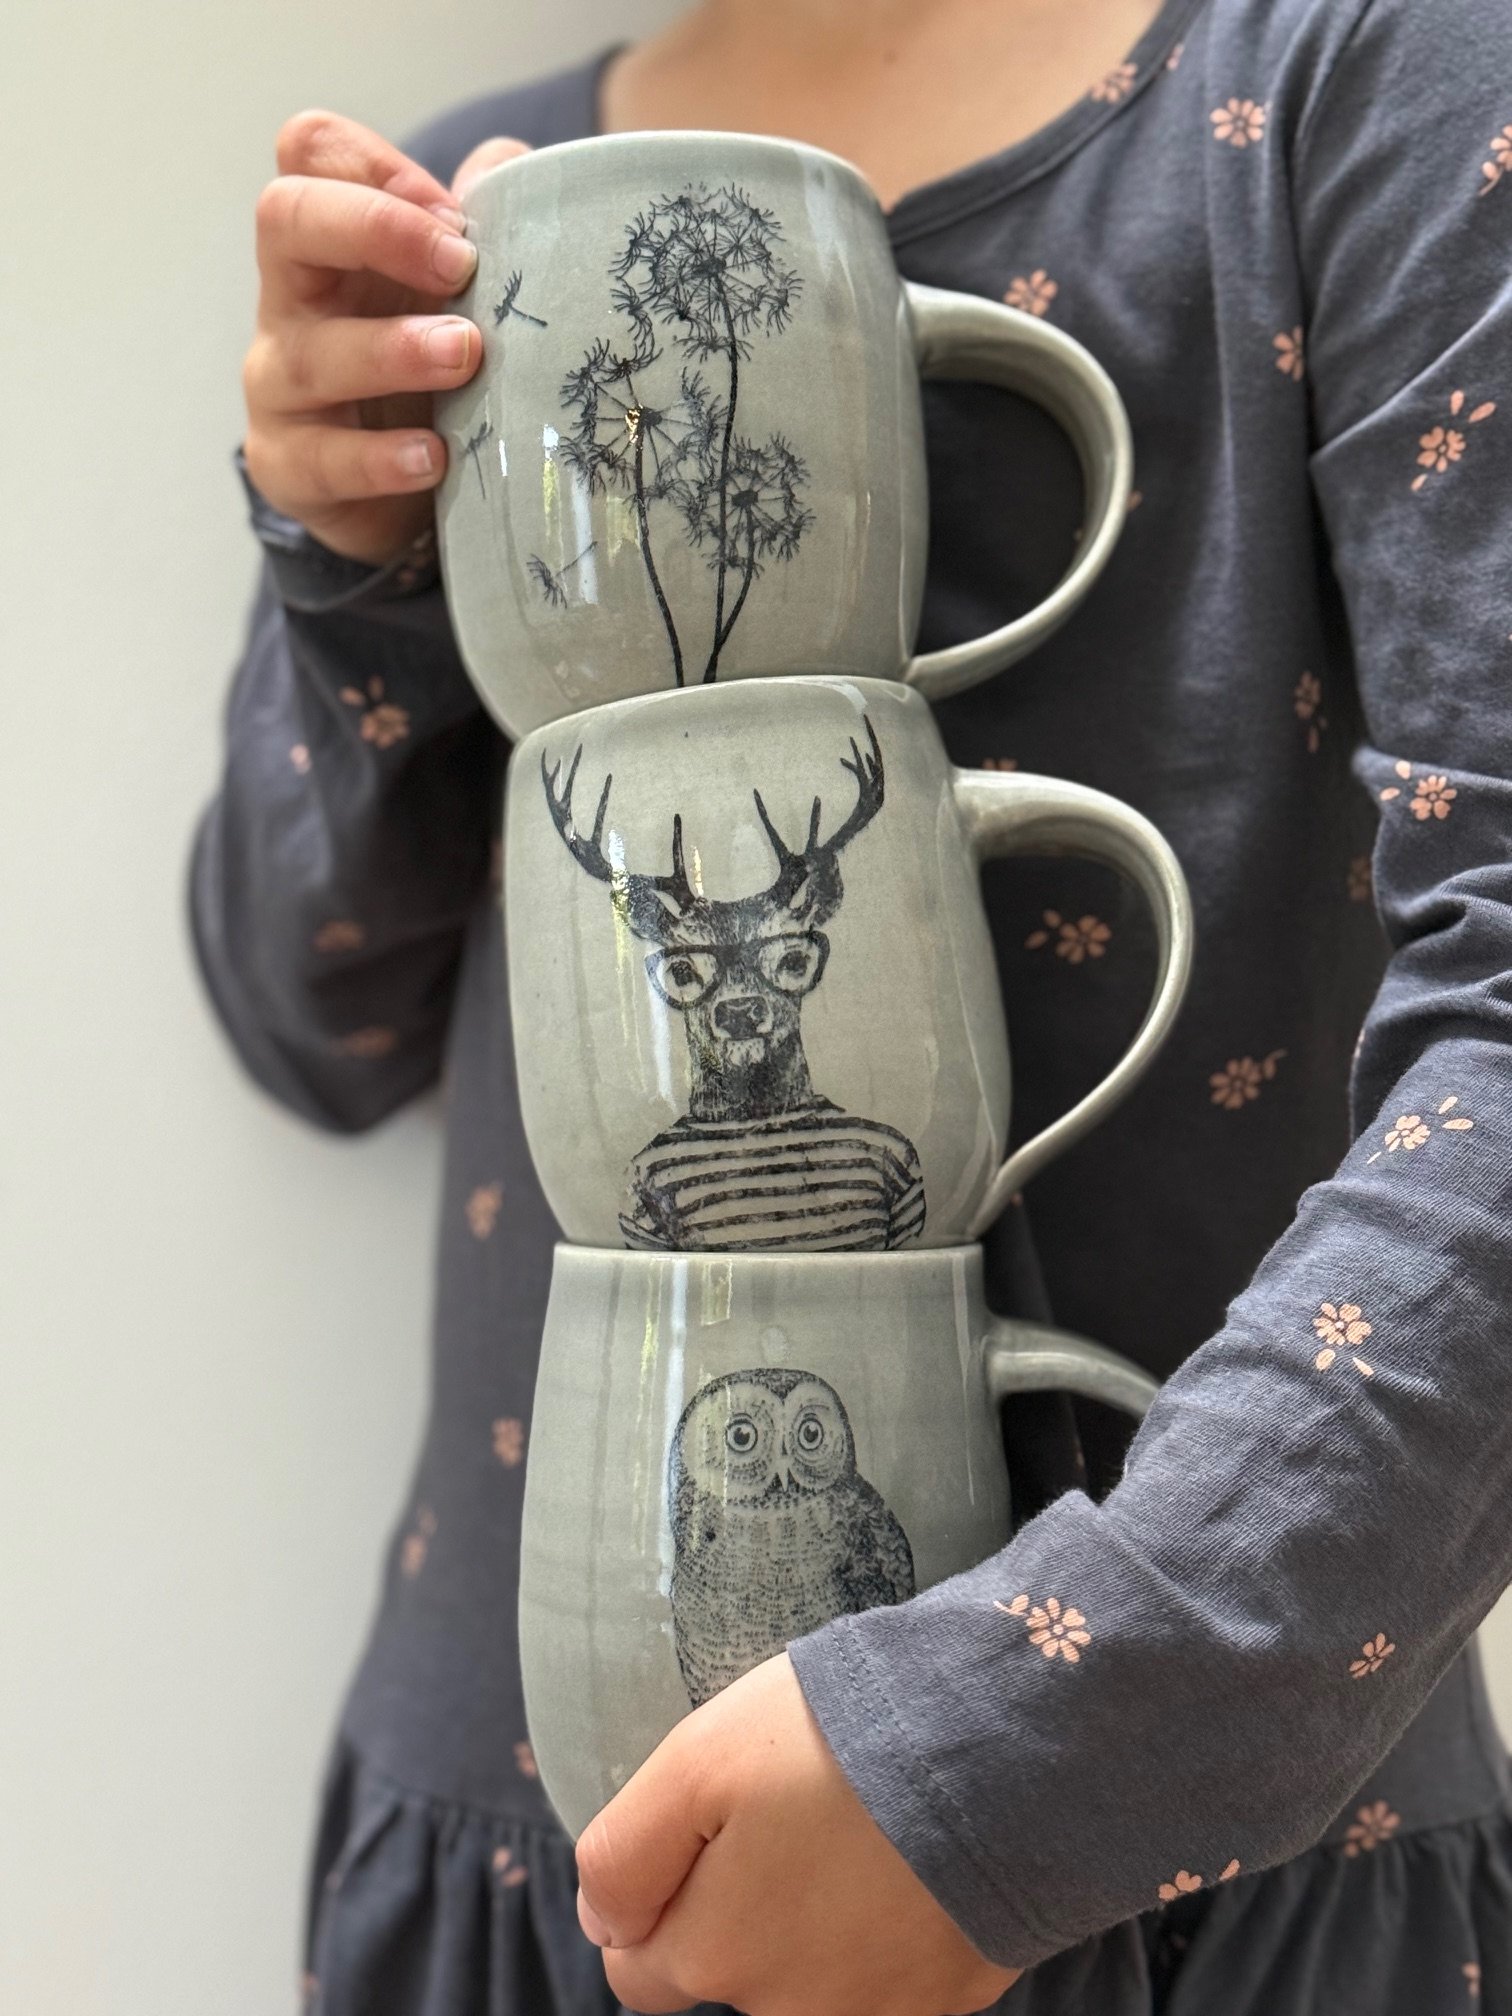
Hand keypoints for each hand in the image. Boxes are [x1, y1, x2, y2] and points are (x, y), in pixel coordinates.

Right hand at [242, 110, 527, 565]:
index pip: (312, 151)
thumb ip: (488, 224)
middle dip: (375, 227)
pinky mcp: (287, 467)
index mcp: (331, 240)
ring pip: (310, 352)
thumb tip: (518, 173)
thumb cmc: (428, 373)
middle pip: (286, 217)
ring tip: (464, 356)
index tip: (456, 217)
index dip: (377, 164)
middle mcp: (290, 298)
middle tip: (461, 266)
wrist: (398, 493)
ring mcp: (278, 383)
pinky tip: (432, 457)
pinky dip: (379, 459)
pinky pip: (320, 459)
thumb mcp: (456, 295)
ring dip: (392, 350)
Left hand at [575, 1652, 1020, 2015]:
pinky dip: (881, 1927)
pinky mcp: (946, 1997)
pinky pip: (882, 1972)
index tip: (701, 1827)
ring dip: (809, 1921)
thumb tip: (603, 1926)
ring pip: (803, 1979)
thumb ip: (624, 1855)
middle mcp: (785, 2011)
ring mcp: (873, 2014)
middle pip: (725, 1974)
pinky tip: (901, 1860)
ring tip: (848, 1829)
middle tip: (781, 1816)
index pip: (637, 1967)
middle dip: (731, 1912)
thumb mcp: (696, 1761)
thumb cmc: (838, 1742)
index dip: (652, 1897)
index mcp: (713, 1957)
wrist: (1003, 1751)